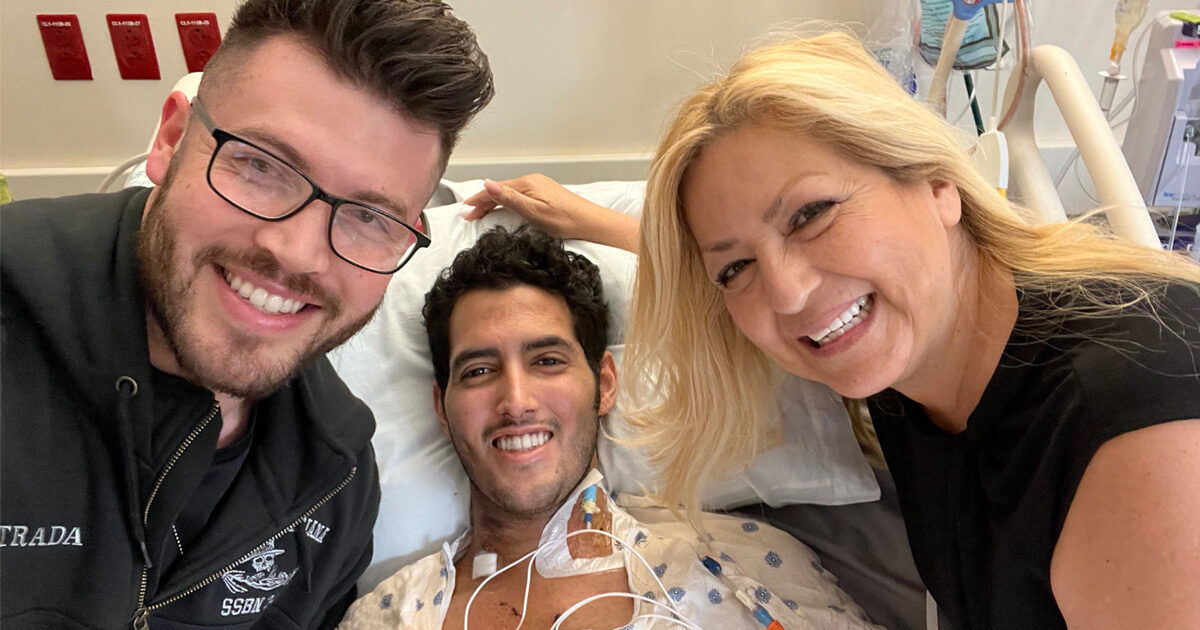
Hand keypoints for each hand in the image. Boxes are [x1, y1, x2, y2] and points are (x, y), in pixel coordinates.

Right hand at [462, 174, 638, 251]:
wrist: (591, 223)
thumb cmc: (566, 221)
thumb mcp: (534, 213)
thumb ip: (509, 199)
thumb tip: (488, 184)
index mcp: (527, 183)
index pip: (495, 189)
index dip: (478, 200)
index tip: (465, 211)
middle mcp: (532, 181)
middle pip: (500, 190)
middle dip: (483, 201)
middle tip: (469, 216)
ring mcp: (539, 187)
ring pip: (509, 193)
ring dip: (493, 202)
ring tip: (480, 214)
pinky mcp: (544, 194)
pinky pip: (518, 196)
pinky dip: (506, 203)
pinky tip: (503, 210)